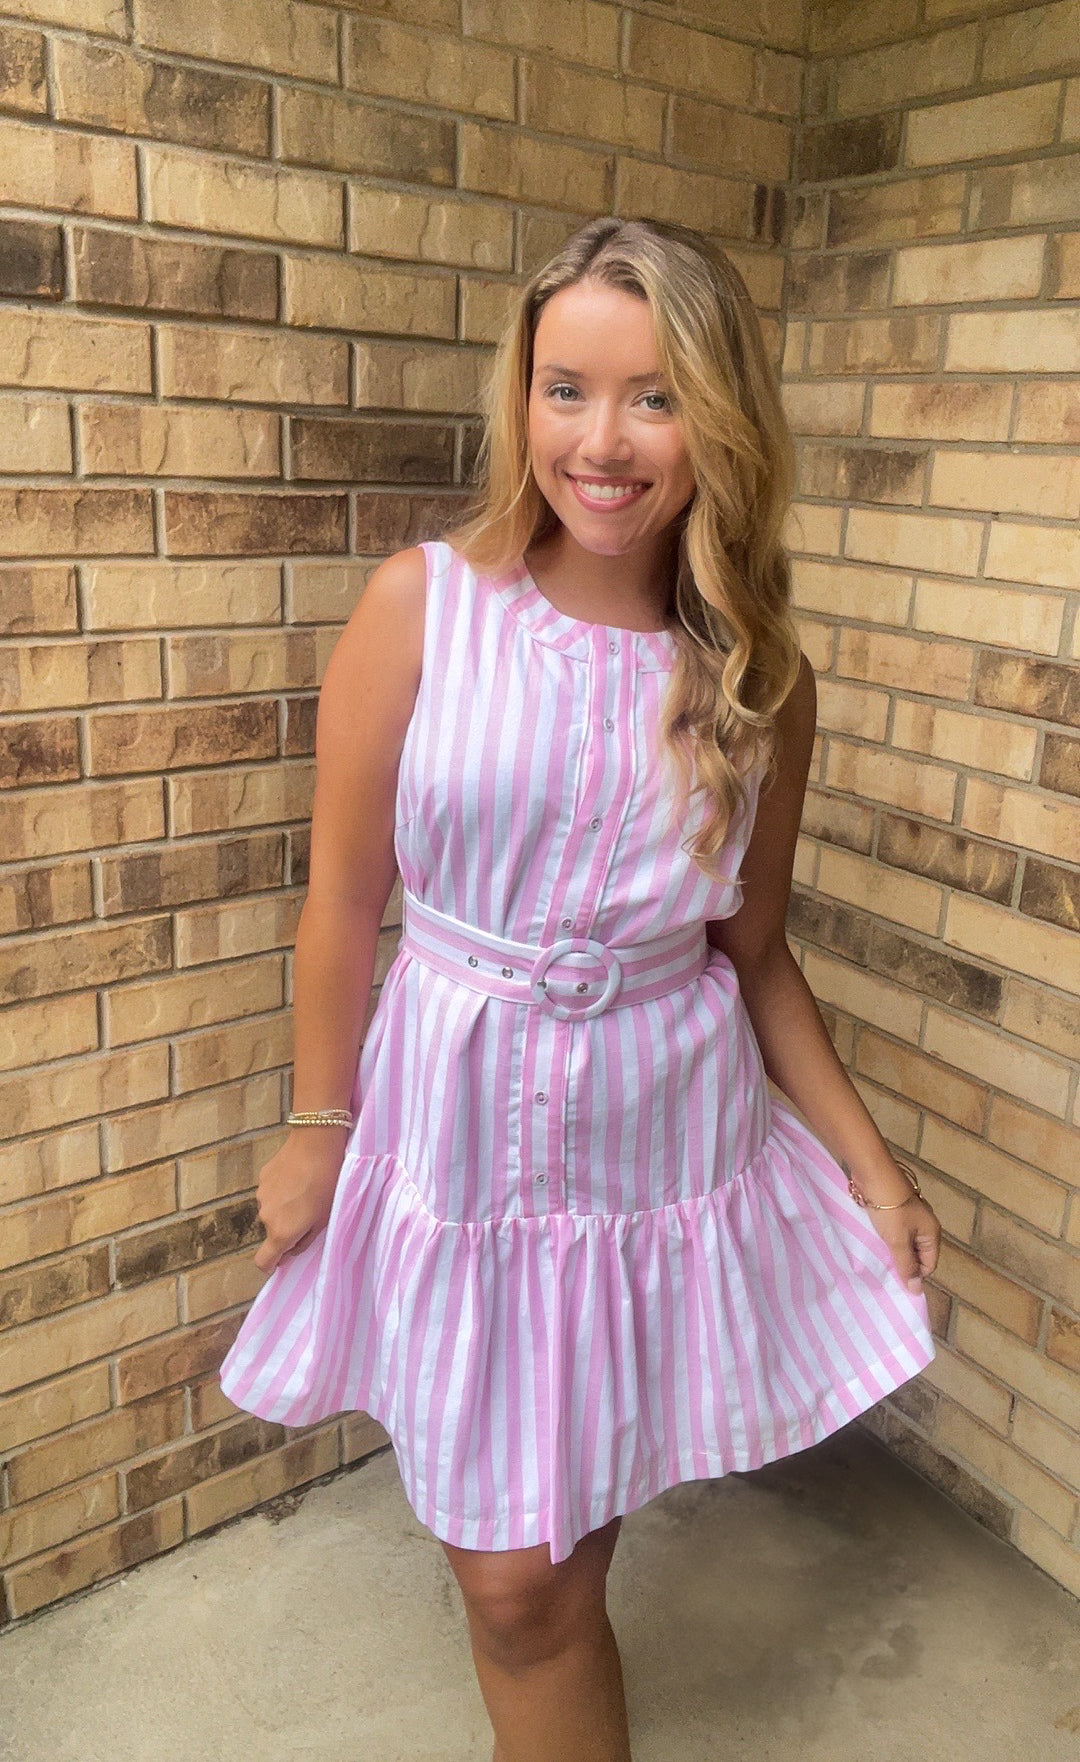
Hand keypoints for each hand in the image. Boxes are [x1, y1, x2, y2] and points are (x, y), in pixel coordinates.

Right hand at [252, 1131, 347, 1274]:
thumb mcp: (324, 1219)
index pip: (262, 1261)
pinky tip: (297, 1177)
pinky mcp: (262, 1177)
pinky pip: (271, 1193)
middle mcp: (265, 1217)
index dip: (271, 1265)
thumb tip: (292, 1249)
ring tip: (305, 1192)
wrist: (316, 1143)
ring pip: (272, 1211)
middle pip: (272, 1233)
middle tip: (309, 1215)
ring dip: (284, 1209)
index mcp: (281, 1232)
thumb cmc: (327, 1184)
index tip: (282, 1259)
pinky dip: (281, 1191)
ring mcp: (261, 1196)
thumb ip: (304, 1240)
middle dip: (286, 1229)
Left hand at [865, 1194, 940, 1295]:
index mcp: (932, 1233)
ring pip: (905, 1242)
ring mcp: (910, 1216)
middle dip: (903, 1262)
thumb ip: (906, 1265)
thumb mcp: (898, 1241)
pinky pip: (895, 1231)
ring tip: (878, 1257)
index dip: (914, 1274)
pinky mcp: (896, 1209)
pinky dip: (886, 1238)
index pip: (929, 1265)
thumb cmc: (890, 1209)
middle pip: (918, 1254)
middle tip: (885, 1269)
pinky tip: (874, 1242)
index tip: (895, 1278)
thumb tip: (916, 1291)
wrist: (874, 1174)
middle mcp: (925, 1225)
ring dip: (893, 1250)